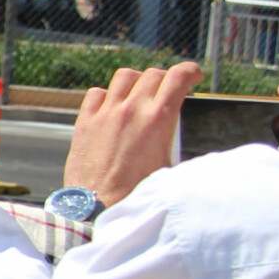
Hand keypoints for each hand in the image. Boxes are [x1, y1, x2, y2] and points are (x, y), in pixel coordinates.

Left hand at [64, 62, 200, 207]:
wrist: (97, 207)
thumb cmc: (136, 193)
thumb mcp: (169, 167)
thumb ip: (176, 143)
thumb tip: (190, 141)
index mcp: (157, 120)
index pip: (178, 77)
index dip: (191, 72)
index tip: (193, 77)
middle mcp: (131, 110)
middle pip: (153, 74)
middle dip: (165, 79)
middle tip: (167, 91)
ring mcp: (106, 113)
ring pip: (124, 76)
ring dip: (136, 80)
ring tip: (139, 93)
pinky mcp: (85, 122)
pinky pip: (96, 93)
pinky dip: (107, 95)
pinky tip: (111, 106)